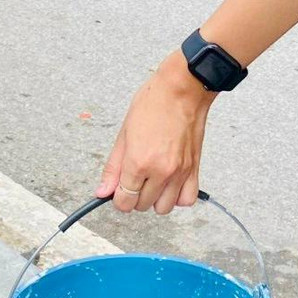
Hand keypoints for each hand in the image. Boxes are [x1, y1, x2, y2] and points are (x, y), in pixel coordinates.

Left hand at [98, 52, 213, 215]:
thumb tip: (103, 190)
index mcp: (139, 162)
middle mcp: (161, 171)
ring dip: (155, 199)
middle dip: (134, 197)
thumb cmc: (154, 103)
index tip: (117, 192)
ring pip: (164, 208)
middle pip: (142, 206)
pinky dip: (177, 197)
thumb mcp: (124, 133)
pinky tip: (169, 184)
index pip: (124, 201)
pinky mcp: (194, 169)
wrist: (183, 89)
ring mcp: (180, 172)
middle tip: (133, 180)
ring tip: (151, 182)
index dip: (117, 199)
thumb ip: (113, 167)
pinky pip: (187, 200)